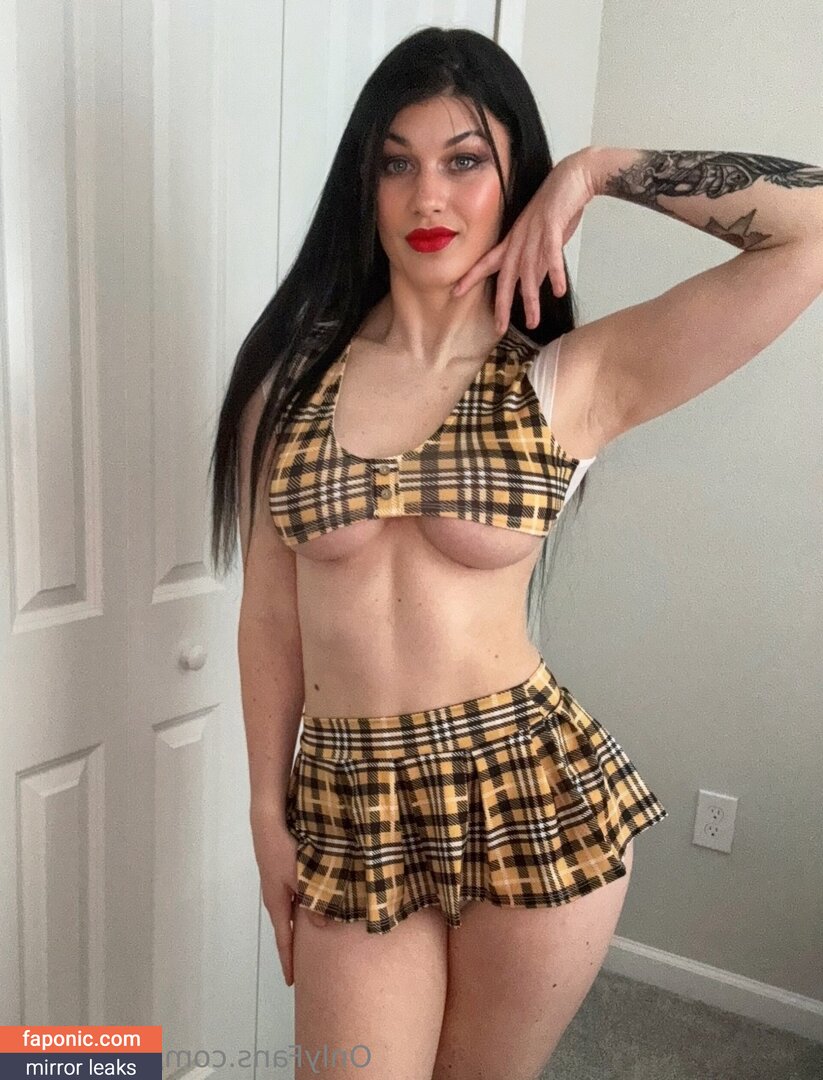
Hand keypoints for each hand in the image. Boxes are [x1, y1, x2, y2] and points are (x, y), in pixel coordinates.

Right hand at [250, 801, 299, 986]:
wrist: (268, 824)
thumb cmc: (284, 851)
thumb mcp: (302, 876)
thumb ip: (314, 900)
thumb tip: (324, 926)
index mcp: (277, 903)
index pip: (283, 940)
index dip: (288, 961)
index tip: (292, 982)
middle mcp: (275, 897)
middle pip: (285, 929)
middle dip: (294, 948)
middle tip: (304, 966)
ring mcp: (277, 885)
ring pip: (290, 912)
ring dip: (299, 927)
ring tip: (311, 941)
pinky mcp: (281, 873)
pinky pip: (293, 898)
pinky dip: (302, 908)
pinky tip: (313, 906)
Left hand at [452, 149, 596, 332]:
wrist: (572, 177)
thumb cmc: (557, 210)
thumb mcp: (541, 241)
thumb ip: (536, 265)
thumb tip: (531, 289)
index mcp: (513, 241)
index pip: (487, 263)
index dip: (471, 277)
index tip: (454, 292)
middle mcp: (519, 239)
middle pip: (506, 276)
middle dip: (502, 304)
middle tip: (498, 328)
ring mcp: (535, 233)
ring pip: (529, 272)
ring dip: (530, 298)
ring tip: (532, 322)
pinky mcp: (553, 227)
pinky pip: (552, 254)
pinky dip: (555, 273)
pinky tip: (557, 291)